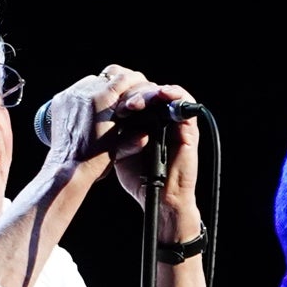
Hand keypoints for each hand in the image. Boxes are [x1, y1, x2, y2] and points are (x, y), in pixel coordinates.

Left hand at [84, 65, 202, 224]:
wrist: (159, 197)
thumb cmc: (137, 177)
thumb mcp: (118, 150)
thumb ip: (114, 131)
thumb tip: (98, 109)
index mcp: (140, 119)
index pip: (130, 93)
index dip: (120, 94)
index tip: (109, 105)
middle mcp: (156, 116)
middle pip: (144, 89)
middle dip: (132, 93)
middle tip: (122, 107)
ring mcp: (172, 119)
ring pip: (161, 92)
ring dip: (148, 94)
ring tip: (135, 104)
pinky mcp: (187, 125)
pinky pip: (184, 101)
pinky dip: (175, 94)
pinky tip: (163, 94)